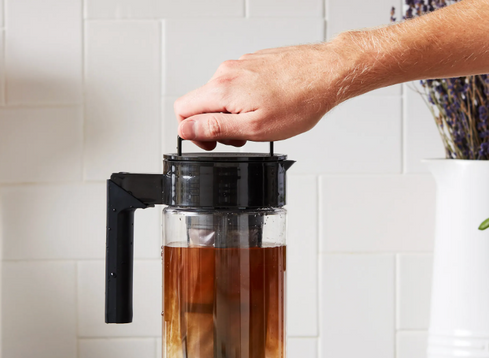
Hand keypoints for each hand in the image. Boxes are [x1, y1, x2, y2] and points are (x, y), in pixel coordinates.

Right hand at [174, 42, 353, 150]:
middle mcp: (227, 72)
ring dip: (232, 114)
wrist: (328, 74)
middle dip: (215, 125)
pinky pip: (237, 86)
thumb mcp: (253, 128)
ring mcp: (241, 65)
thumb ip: (214, 128)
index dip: (192, 132)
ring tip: (257, 121)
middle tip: (240, 136)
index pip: (182, 110)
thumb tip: (186, 128)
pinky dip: (244, 101)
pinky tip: (266, 107)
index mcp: (222, 88)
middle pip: (201, 104)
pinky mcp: (253, 63)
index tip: (212, 142)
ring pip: (220, 96)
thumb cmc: (299, 101)